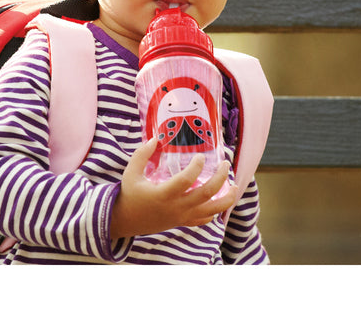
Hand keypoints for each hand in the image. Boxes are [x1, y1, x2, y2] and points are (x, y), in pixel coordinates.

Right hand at [110, 138, 236, 238]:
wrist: (126, 220)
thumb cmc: (129, 194)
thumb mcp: (131, 172)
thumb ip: (142, 154)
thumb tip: (156, 138)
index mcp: (163, 194)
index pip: (186, 180)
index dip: (196, 167)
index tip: (201, 156)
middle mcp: (175, 207)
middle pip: (206, 194)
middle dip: (220, 178)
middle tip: (225, 164)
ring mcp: (181, 217)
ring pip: (211, 211)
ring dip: (226, 198)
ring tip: (234, 185)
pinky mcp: (182, 223)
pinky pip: (204, 219)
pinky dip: (216, 210)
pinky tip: (220, 199)